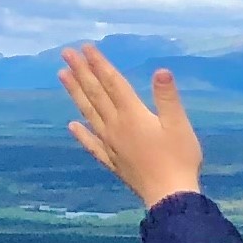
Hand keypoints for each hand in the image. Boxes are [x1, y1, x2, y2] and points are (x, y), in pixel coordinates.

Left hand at [59, 45, 204, 206]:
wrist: (169, 195)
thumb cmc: (180, 159)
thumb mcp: (180, 126)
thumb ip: (168, 98)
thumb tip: (160, 71)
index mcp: (133, 115)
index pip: (113, 83)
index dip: (99, 64)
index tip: (85, 47)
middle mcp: (116, 126)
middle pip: (96, 95)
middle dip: (81, 72)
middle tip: (66, 54)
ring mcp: (111, 144)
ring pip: (89, 113)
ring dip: (75, 94)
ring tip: (62, 76)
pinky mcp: (112, 161)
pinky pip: (92, 144)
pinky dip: (81, 134)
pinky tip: (72, 126)